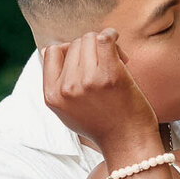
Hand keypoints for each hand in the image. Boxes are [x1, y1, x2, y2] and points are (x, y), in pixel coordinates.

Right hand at [41, 31, 159, 160]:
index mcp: (52, 96)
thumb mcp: (67, 111)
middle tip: (106, 65)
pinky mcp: (109, 75)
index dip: (69, 50)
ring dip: (104, 44)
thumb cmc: (102, 124)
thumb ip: (57, 85)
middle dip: (91, 49)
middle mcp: (66, 88)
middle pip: (74, 44)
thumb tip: (51, 49)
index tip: (85, 60)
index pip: (51, 52)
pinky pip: (105, 38)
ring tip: (116, 61)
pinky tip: (117, 44)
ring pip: (90, 38)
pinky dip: (112, 35)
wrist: (127, 143)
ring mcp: (87, 81)